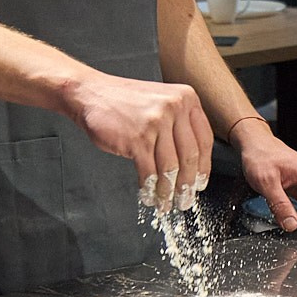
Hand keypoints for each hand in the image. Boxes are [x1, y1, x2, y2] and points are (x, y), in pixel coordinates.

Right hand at [65, 71, 210, 210]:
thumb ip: (179, 125)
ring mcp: (156, 122)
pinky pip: (149, 171)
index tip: (200, 183)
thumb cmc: (124, 101)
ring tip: (165, 203)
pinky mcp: (137, 138)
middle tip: (184, 200)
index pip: (205, 140)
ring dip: (168, 191)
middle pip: (190, 156)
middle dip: (187, 184)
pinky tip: (149, 195)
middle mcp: (175, 108)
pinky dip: (150, 188)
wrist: (91, 93)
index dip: (204, 167)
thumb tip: (192, 165)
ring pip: (170, 167)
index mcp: (186, 98)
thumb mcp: (161, 102)